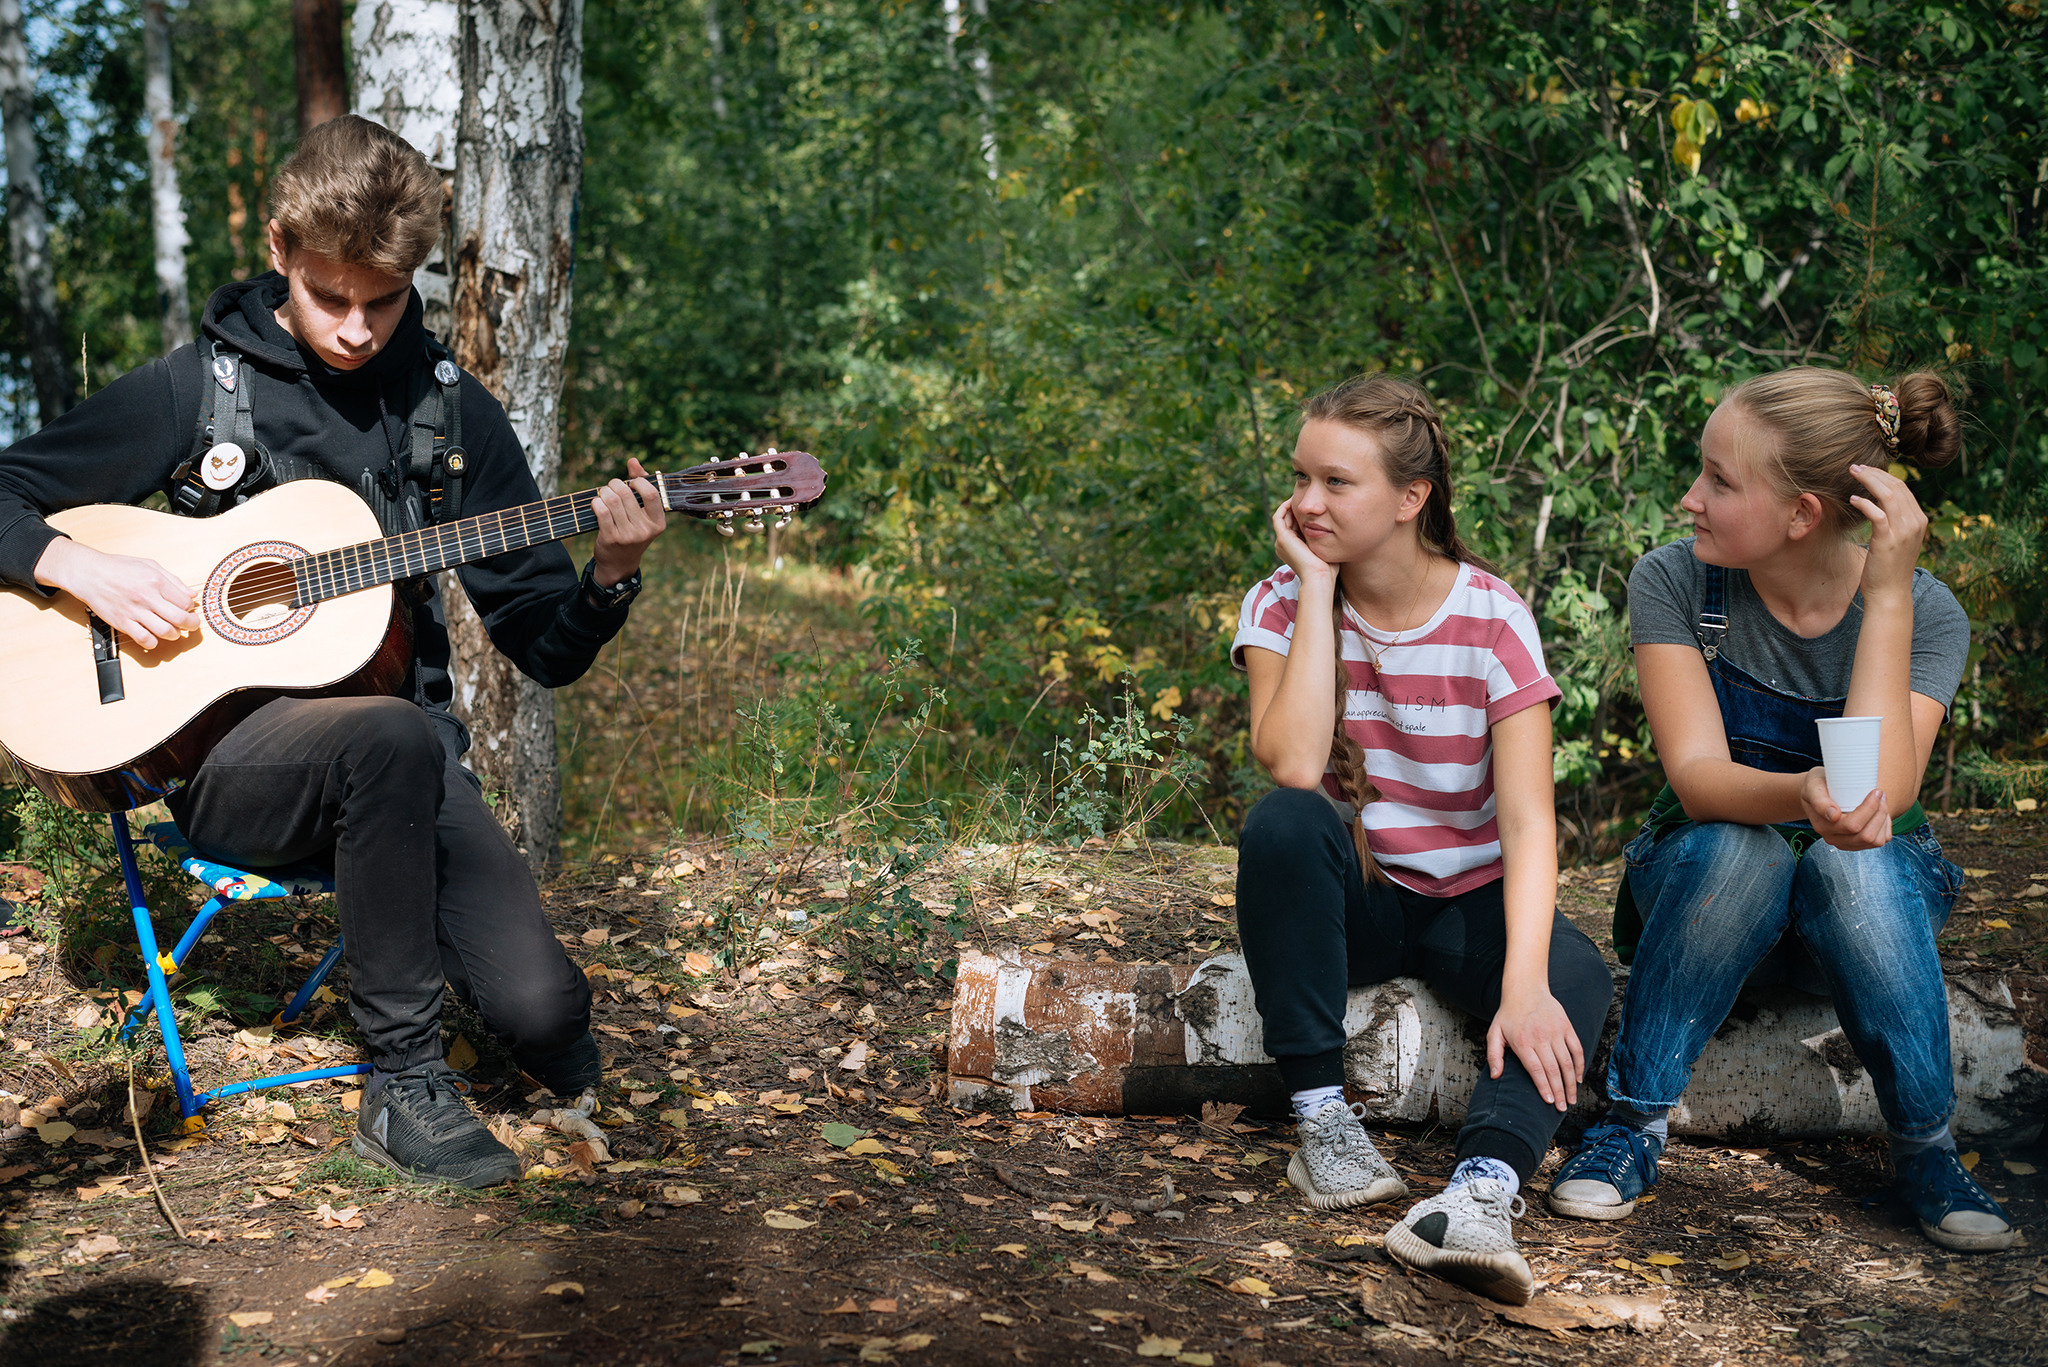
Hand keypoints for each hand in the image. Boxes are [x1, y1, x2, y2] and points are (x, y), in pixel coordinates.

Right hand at [34, 538, 199, 650]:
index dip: (190, 608)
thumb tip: (191, 595)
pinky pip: (145, 639)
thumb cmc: (118, 567)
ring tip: (174, 630)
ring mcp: (134, 611)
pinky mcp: (122, 622)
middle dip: (191, 624)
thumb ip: (173, 580)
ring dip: (174, 634)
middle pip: (179, 618)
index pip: (185, 602)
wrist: (88, 573)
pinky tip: (154, 636)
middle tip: (191, 625)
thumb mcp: (149, 565)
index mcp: (156, 581)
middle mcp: (146, 597)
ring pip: (165, 631)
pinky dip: (154, 642)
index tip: (188, 609)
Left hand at [591, 457, 667, 586]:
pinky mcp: (611, 538)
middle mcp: (645, 530)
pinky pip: (601, 511)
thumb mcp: (642, 514)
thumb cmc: (632, 531)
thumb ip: (641, 486)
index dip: (638, 482)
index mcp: (658, 522)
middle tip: (611, 487)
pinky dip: (596, 503)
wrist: (619, 563)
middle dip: (615, 484)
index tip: (631, 483)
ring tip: (603, 494)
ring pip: (612, 500)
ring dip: (604, 492)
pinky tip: (596, 504)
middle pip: (627, 494)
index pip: (652, 494)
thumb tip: (633, 460)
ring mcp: (628, 535)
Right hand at [1269, 497, 1335, 591]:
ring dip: (1291, 506)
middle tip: (1305, 496)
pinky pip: (1278, 517)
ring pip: (1282, 517)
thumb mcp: (1327, 549)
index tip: (1313, 506)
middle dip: (1296, 508)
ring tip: (1301, 496)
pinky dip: (1285, 507)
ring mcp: (1281, 541)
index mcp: (1293, 549)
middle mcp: (1284, 545)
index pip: (1294, 526)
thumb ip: (1327, 540)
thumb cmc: (1327, 569)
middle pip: (1287, 520)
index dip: (1301, 515)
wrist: (1320, 577)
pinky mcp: (1282, 538)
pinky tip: (1295, 500)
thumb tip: (1338, 529)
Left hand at [1488, 985, 1583, 1112]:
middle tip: (1563, 1108)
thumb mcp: (1494, 1033)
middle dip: (1559, 1092)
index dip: (1544, 1087)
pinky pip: (1577, 1049)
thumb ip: (1493, 1055)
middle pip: (1553, 1070)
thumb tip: (1495, 1076)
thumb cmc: (1508, 1014)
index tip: (1550, 1102)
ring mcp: (1555, 1032)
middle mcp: (1540, 1038)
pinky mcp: (1566, 1027)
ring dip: (1571, 1083)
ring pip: (1567, 1062)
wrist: (1525, 989)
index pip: (1536, 1070)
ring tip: (1572, 1098)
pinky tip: (1579, 1078)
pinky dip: (1580, 1065)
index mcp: (1522, 1042)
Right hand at [1799, 765, 1891, 849]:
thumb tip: (1833, 816)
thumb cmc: (1818, 785)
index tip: (1875, 791)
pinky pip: (1880, 841)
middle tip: (1880, 794)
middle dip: (1879, 813)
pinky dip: (1885, 826)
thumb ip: (1819, 800)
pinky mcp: (1859, 844)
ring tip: (1881, 801)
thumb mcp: (1813, 786)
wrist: (1818, 793)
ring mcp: (1847, 843)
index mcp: (1823, 826)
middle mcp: (1834, 838)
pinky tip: (1880, 812)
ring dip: (1883, 820)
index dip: (1870, 809)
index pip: (1852, 826)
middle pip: (1866, 835)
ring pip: (1876, 841)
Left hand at [1847, 462, 1926, 601]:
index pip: (1903, 489)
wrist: (1890, 593)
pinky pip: (1877, 513)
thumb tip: (1877, 504)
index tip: (1866, 469)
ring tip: (1853, 474)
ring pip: (1889, 495)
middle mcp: (1915, 523)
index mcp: (1919, 521)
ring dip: (1869, 481)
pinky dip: (1864, 503)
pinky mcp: (1888, 540)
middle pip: (1897, 487)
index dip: (1884, 476)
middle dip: (1875, 473)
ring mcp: (1903, 531)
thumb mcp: (1897, 540)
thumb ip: (1893, 521)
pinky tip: (1852, 499)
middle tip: (1856, 466)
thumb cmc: (1888, 567)